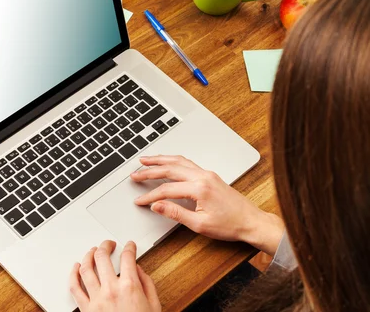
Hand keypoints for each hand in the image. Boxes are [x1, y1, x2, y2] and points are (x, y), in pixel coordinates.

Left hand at [69, 240, 160, 311]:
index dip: (129, 247)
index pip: (127, 257)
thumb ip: (147, 285)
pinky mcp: (85, 309)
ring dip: (88, 255)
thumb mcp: (154, 305)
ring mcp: (96, 299)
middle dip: (106, 245)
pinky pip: (74, 287)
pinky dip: (73, 274)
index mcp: (129, 287)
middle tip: (109, 244)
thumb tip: (138, 270)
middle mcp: (110, 290)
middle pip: (102, 256)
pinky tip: (76, 267)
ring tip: (92, 251)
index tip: (129, 246)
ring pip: (85, 268)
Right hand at [131, 155, 283, 255]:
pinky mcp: (210, 175)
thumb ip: (175, 213)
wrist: (251, 222)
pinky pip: (187, 162)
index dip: (150, 195)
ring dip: (161, 160)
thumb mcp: (199, 225)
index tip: (140, 200)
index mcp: (199, 188)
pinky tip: (167, 161)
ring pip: (178, 161)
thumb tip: (157, 206)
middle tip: (135, 174)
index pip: (167, 189)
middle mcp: (203, 176)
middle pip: (170, 169)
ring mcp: (207, 173)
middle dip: (150, 170)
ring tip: (146, 160)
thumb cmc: (230, 225)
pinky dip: (173, 160)